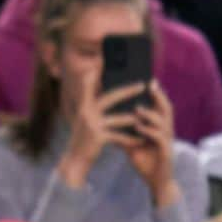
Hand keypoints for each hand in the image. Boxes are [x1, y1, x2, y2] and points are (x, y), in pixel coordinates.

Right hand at [57, 64, 142, 187]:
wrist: (74, 161)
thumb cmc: (85, 140)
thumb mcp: (86, 120)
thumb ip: (93, 106)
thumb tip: (106, 93)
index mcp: (84, 105)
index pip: (89, 84)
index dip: (96, 73)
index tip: (104, 60)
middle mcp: (86, 112)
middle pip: (110, 97)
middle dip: (128, 90)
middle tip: (142, 84)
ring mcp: (91, 124)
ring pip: (117, 118)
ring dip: (133, 117)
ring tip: (146, 115)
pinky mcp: (97, 137)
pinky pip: (119, 136)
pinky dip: (131, 139)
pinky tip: (141, 141)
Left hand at [124, 81, 178, 207]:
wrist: (156, 183)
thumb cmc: (146, 162)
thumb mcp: (132, 144)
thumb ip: (123, 132)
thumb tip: (106, 121)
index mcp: (160, 127)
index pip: (161, 106)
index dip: (157, 93)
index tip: (148, 80)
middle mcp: (166, 132)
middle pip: (167, 109)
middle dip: (159, 96)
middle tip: (149, 85)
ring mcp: (168, 142)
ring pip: (164, 122)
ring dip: (150, 114)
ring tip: (138, 108)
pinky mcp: (166, 152)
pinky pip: (159, 138)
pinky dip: (149, 131)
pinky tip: (139, 127)